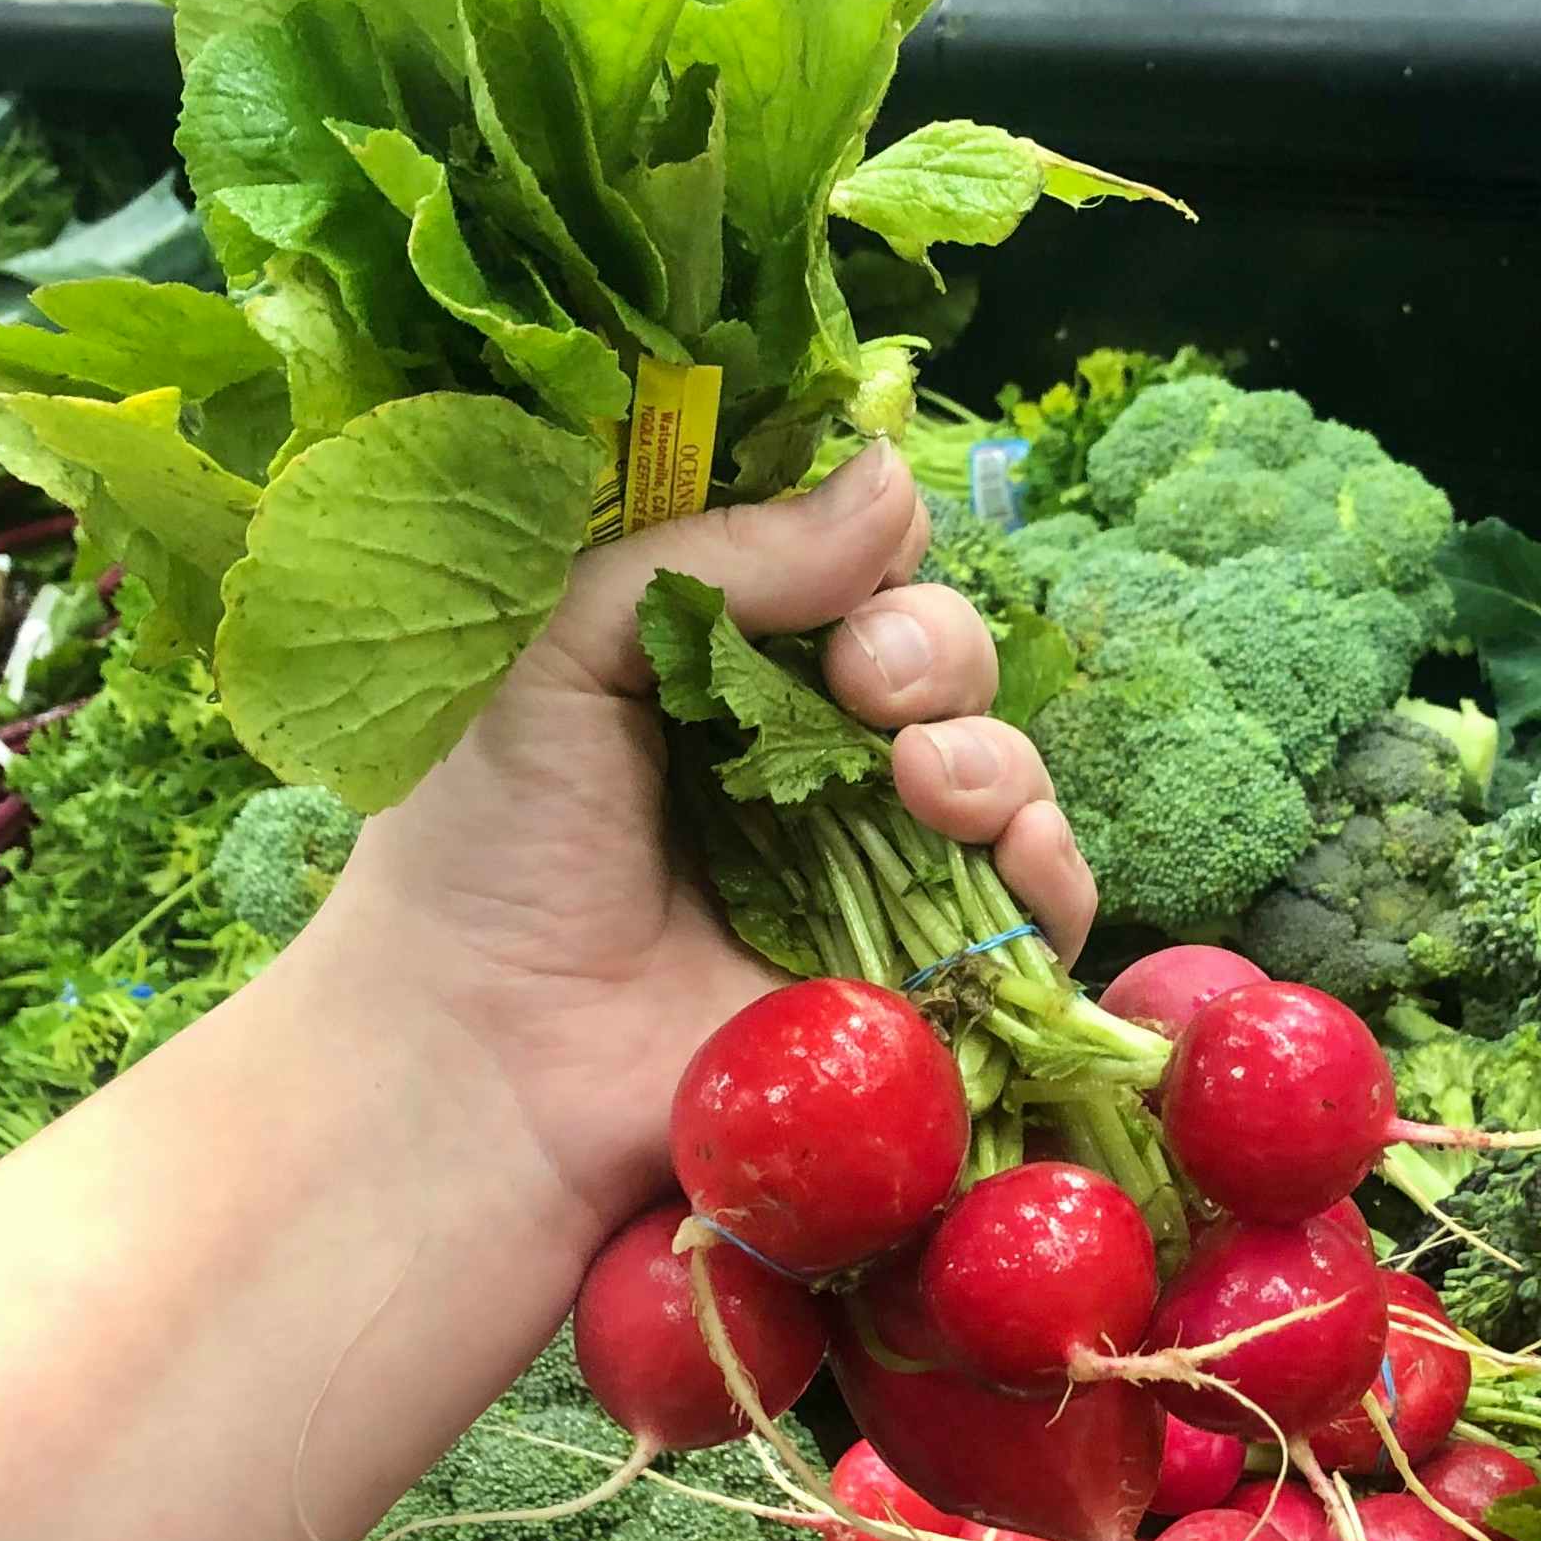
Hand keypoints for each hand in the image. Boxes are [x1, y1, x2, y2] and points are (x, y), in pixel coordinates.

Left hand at [313, 446, 1096, 1234]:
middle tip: (866, 684)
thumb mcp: (560, 651)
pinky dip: (1052, 865)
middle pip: (945, 654)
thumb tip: (892, 479)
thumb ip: (718, 558)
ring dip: (991, 751)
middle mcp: (813, 761)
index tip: (835, 578)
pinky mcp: (927, 980)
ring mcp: (878, 872)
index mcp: (724, 671)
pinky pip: (1046, 906)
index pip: (852, 570)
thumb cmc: (488, 852)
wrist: (489, 1061)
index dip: (868, 555)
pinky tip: (1008, 852)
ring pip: (1007, 765)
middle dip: (929, 647)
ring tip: (924, 782)